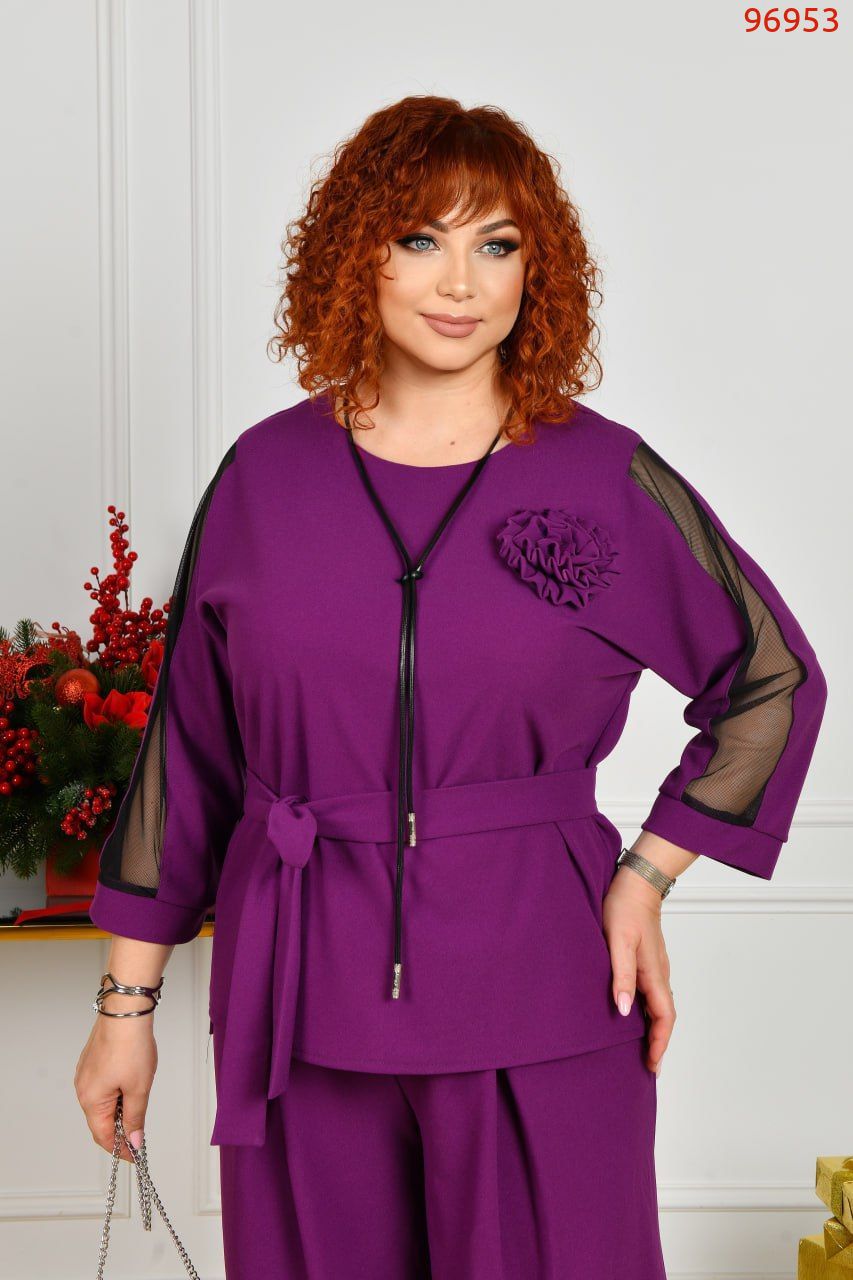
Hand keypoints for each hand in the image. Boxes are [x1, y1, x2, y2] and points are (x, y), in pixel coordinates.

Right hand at [74, 1010, 157, 1162]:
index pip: (103, 1137)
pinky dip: (116, 1093)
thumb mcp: (139, 1088)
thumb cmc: (130, 1046)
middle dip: (121, 1128)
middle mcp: (83, 1089)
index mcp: (91, 1100)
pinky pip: (102, 1087)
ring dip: (119, 1108)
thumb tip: (134, 1141)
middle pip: (101, 1121)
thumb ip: (136, 1117)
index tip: (135, 1155)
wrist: (126, 1013)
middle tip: (141, 1128)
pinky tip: (130, 1083)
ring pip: (102, 1103)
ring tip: (139, 1098)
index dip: (120, 1149)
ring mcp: (85, 1074)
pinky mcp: (91, 1063)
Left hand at [602, 865, 675, 1075]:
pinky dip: (648, 1011)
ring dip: (654, 1027)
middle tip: (648, 1066)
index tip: (652, 1065)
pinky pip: (653, 993)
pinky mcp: (648, 959)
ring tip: (641, 1047)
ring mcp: (656, 966)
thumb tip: (622, 1011)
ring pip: (659, 1005)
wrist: (636, 883)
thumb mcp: (617, 942)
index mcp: (654, 974)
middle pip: (664, 1016)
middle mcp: (659, 974)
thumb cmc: (623, 909)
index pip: (664, 1018)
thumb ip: (621, 976)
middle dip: (658, 1042)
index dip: (659, 1044)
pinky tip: (634, 1012)